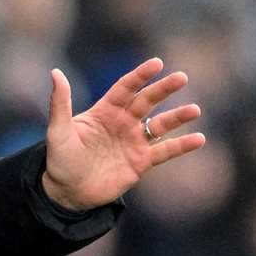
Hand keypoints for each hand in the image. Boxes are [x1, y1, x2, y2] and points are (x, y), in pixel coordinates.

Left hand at [41, 57, 203, 211]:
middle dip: (164, 89)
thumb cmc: (60, 159)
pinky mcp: (141, 162)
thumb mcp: (58, 130)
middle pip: (147, 101)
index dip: (140, 75)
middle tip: (182, 77)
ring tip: (195, 109)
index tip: (157, 63)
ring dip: (178, 116)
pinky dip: (182, 145)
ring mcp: (133, 142)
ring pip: (160, 124)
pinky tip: (199, 139)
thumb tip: (56, 72)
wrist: (67, 192)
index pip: (126, 88)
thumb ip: (60, 103)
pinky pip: (165, 151)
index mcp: (104, 111)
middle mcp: (122, 123)